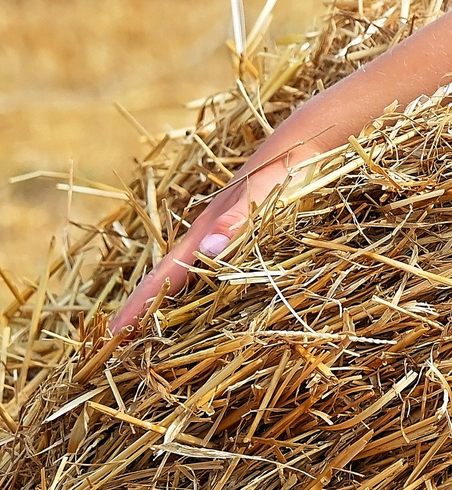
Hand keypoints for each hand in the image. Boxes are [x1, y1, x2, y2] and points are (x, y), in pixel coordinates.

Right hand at [107, 147, 308, 338]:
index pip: (163, 277)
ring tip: (141, 333)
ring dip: (161, 304)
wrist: (302, 144)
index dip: (138, 305)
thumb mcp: (265, 192)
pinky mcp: (238, 234)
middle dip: (139, 311)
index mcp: (205, 231)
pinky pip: (205, 270)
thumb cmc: (284, 168)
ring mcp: (219, 236)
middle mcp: (205, 237)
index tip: (112, 333)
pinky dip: (190, 290)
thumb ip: (239, 218)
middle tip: (114, 344)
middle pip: (164, 280)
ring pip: (182, 276)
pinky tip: (191, 303)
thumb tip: (207, 251)